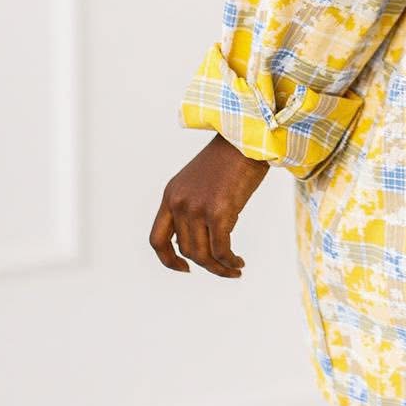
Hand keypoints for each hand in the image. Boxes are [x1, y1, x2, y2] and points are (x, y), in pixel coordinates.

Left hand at [150, 133, 269, 276]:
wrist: (247, 137)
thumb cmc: (231, 157)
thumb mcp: (201, 181)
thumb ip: (196, 206)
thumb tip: (207, 240)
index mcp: (171, 195)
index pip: (157, 239)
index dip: (168, 260)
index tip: (185, 268)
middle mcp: (179, 203)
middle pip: (186, 249)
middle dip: (206, 264)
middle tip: (225, 268)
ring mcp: (197, 208)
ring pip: (202, 254)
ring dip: (219, 268)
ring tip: (235, 269)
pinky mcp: (218, 211)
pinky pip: (220, 249)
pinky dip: (229, 261)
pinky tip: (239, 263)